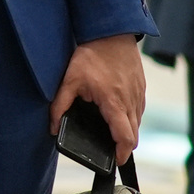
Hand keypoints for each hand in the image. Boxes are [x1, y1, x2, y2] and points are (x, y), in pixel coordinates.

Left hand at [50, 34, 145, 164]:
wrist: (111, 32)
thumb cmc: (92, 54)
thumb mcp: (70, 79)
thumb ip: (60, 105)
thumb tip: (52, 126)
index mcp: (114, 102)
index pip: (125, 137)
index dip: (122, 153)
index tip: (116, 161)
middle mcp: (130, 101)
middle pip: (134, 134)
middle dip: (124, 145)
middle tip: (111, 151)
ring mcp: (138, 94)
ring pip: (138, 122)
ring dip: (128, 131)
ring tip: (112, 134)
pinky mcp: (141, 88)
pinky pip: (139, 110)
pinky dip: (130, 117)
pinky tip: (117, 114)